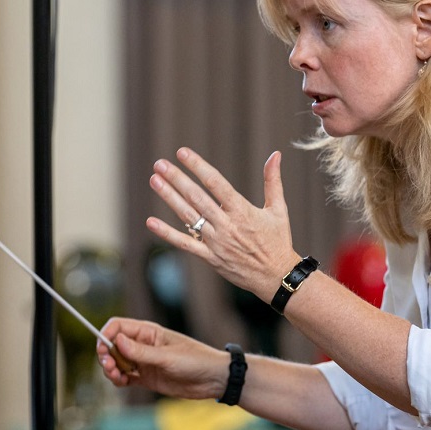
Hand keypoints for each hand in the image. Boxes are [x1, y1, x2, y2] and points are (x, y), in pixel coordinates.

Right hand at [97, 317, 229, 400]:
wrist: (214, 379)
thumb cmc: (195, 360)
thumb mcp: (167, 357)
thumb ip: (141, 352)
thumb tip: (117, 341)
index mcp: (148, 332)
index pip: (118, 326)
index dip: (106, 335)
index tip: (103, 349)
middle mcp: (143, 345)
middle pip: (113, 345)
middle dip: (106, 355)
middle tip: (110, 367)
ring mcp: (144, 362)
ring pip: (117, 362)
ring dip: (111, 369)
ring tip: (116, 377)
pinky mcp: (147, 378)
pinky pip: (125, 377)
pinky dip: (118, 380)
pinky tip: (122, 382)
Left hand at [147, 147, 299, 300]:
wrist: (276, 276)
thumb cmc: (278, 240)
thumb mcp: (279, 209)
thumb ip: (273, 181)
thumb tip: (275, 154)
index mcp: (242, 211)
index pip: (215, 183)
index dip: (198, 166)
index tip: (182, 153)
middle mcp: (227, 225)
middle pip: (197, 197)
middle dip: (177, 178)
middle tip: (160, 164)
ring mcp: (216, 242)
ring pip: (188, 216)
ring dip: (169, 197)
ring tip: (154, 180)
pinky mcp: (210, 257)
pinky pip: (185, 244)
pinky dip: (167, 233)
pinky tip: (151, 221)